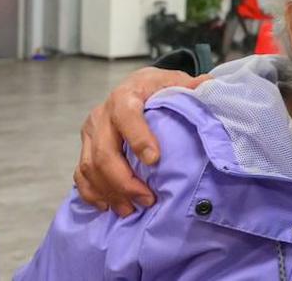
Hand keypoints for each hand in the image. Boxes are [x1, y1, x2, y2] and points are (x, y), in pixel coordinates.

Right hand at [74, 67, 210, 216]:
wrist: (136, 85)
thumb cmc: (157, 87)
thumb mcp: (175, 81)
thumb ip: (191, 86)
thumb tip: (211, 85)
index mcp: (125, 96)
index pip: (127, 117)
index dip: (139, 139)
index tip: (155, 160)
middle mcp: (102, 114)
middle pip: (104, 152)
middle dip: (124, 181)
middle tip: (147, 199)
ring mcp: (90, 132)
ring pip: (90, 167)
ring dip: (109, 192)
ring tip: (130, 209)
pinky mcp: (85, 146)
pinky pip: (81, 174)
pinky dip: (91, 192)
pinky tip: (108, 206)